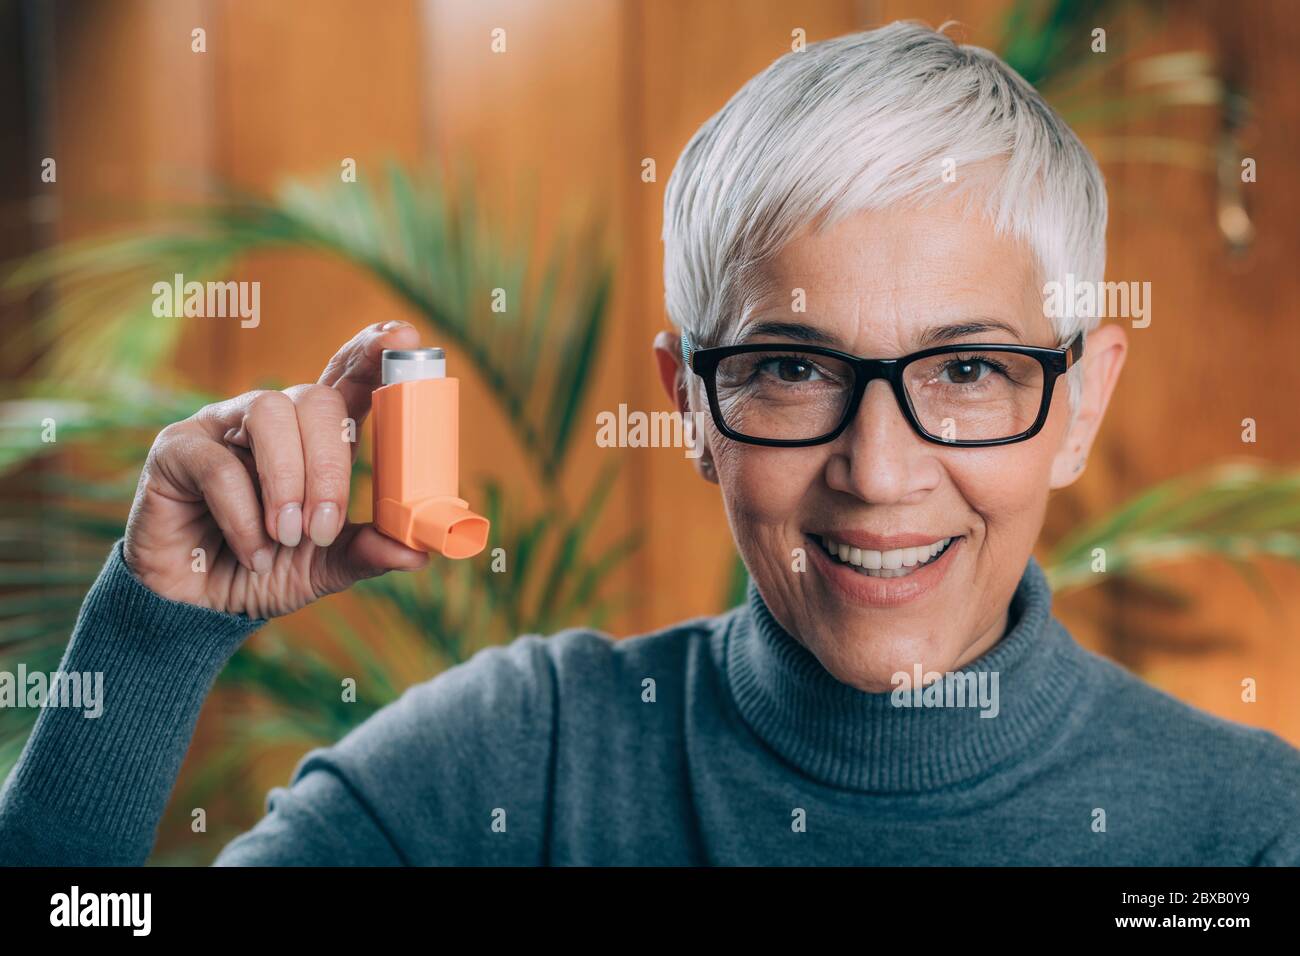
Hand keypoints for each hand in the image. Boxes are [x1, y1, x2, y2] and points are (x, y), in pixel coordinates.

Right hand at [122, 321, 431, 618]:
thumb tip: (418, 551)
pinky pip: (220, 464)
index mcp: (314, 437)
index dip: (372, 355)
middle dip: (330, 465)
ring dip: (288, 482)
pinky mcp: (177, 449)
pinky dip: (244, 515)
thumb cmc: (266, 572)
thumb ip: (368, 551)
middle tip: (323, 526)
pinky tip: (251, 552)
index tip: (403, 335)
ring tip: (288, 536)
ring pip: (270, 415)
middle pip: (315, 399)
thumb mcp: (326, 565)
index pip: (347, 380)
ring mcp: (222, 427)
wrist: (197, 609)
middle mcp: (271, 421)